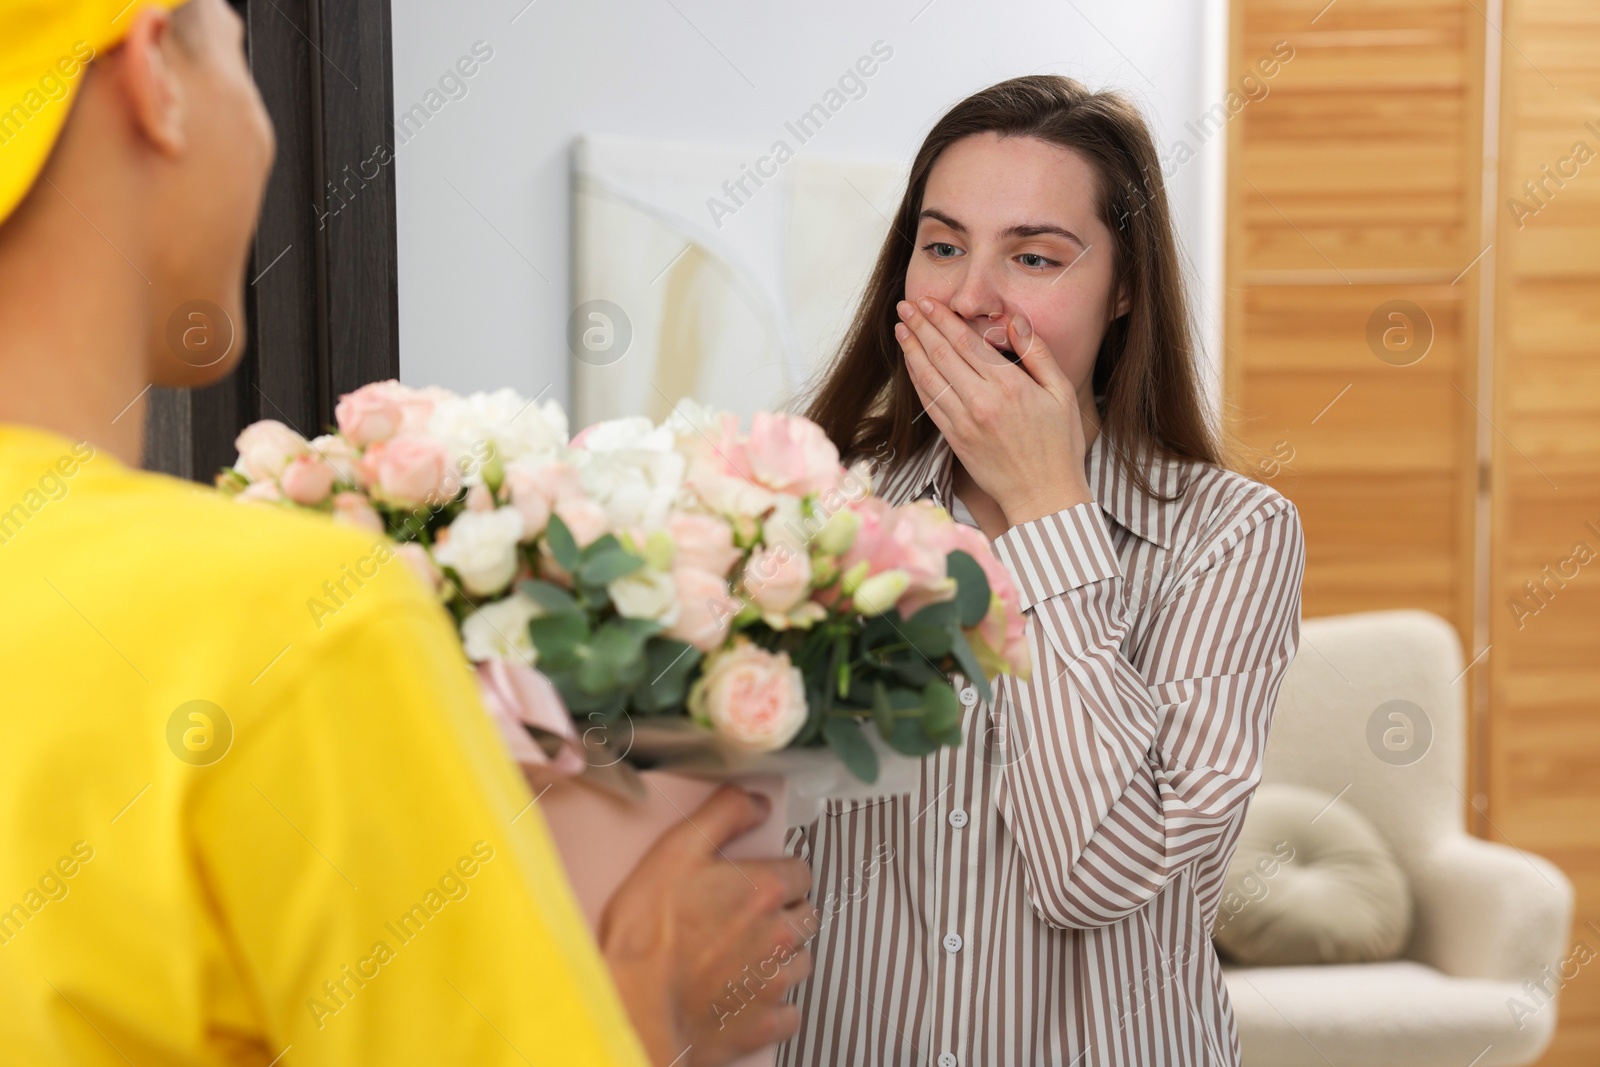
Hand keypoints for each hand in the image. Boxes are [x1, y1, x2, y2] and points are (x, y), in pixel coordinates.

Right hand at [600, 786, 817, 1066]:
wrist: (633, 1006)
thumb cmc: (647, 932)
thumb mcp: (677, 850)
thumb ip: (723, 815)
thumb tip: (756, 801)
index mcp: (764, 890)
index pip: (800, 871)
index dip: (778, 874)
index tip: (756, 882)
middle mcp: (780, 935)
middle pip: (806, 916)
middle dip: (785, 914)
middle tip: (747, 919)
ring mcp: (775, 982)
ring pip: (802, 962)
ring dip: (782, 957)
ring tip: (744, 957)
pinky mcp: (765, 1024)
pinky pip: (790, 1012)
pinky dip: (774, 1005)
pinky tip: (745, 996)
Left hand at [895, 297, 1093, 526]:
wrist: (1043, 496)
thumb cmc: (1059, 445)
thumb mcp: (1061, 393)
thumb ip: (1037, 354)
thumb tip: (1014, 321)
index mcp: (1009, 385)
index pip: (967, 342)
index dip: (943, 319)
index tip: (928, 302)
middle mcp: (982, 401)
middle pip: (942, 354)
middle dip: (921, 326)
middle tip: (905, 305)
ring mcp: (964, 422)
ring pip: (930, 377)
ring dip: (912, 350)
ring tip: (901, 328)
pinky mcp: (955, 440)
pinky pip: (929, 404)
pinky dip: (916, 380)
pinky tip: (910, 364)